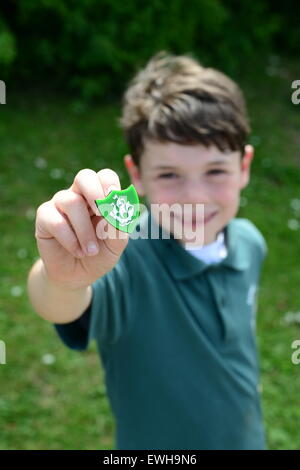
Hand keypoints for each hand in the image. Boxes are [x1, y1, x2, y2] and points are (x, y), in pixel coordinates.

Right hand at [35, 168, 128, 289]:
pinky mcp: (45, 218)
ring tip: (91, 251)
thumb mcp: (115, 245)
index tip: (115, 197)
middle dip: (95, 191)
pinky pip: (56, 221)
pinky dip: (70, 239)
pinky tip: (77, 251)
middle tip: (102, 212)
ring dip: (85, 230)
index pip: (105, 177)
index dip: (110, 183)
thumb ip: (120, 228)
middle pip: (84, 176)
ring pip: (71, 202)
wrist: (78, 276)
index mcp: (100, 197)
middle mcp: (79, 196)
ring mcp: (60, 205)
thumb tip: (118, 211)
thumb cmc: (99, 255)